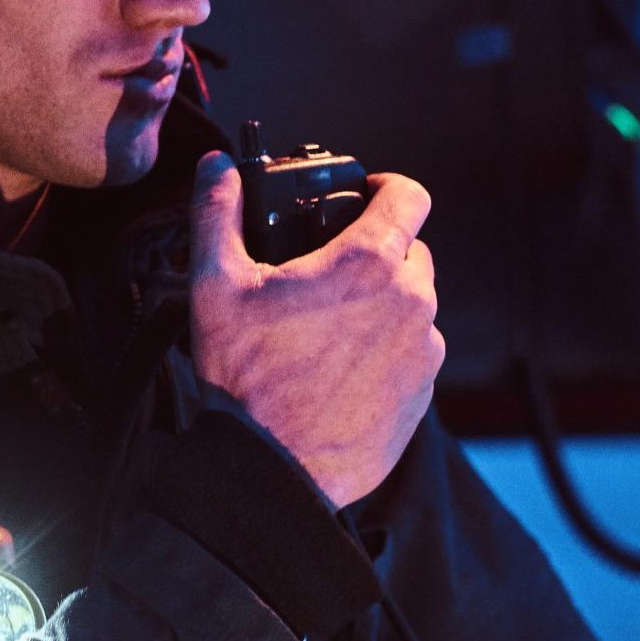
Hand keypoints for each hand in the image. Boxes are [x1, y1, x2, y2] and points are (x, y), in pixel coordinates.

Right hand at [188, 151, 444, 508]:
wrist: (270, 472)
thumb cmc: (244, 380)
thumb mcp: (215, 286)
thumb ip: (217, 214)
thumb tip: (215, 168)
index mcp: (368, 264)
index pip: (409, 195)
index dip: (388, 186)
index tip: (368, 196)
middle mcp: (411, 303)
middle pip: (411, 253)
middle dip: (378, 254)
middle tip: (330, 275)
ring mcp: (424, 353)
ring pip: (414, 307)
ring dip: (383, 307)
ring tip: (330, 330)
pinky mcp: (423, 396)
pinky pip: (414, 356)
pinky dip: (387, 353)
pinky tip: (342, 370)